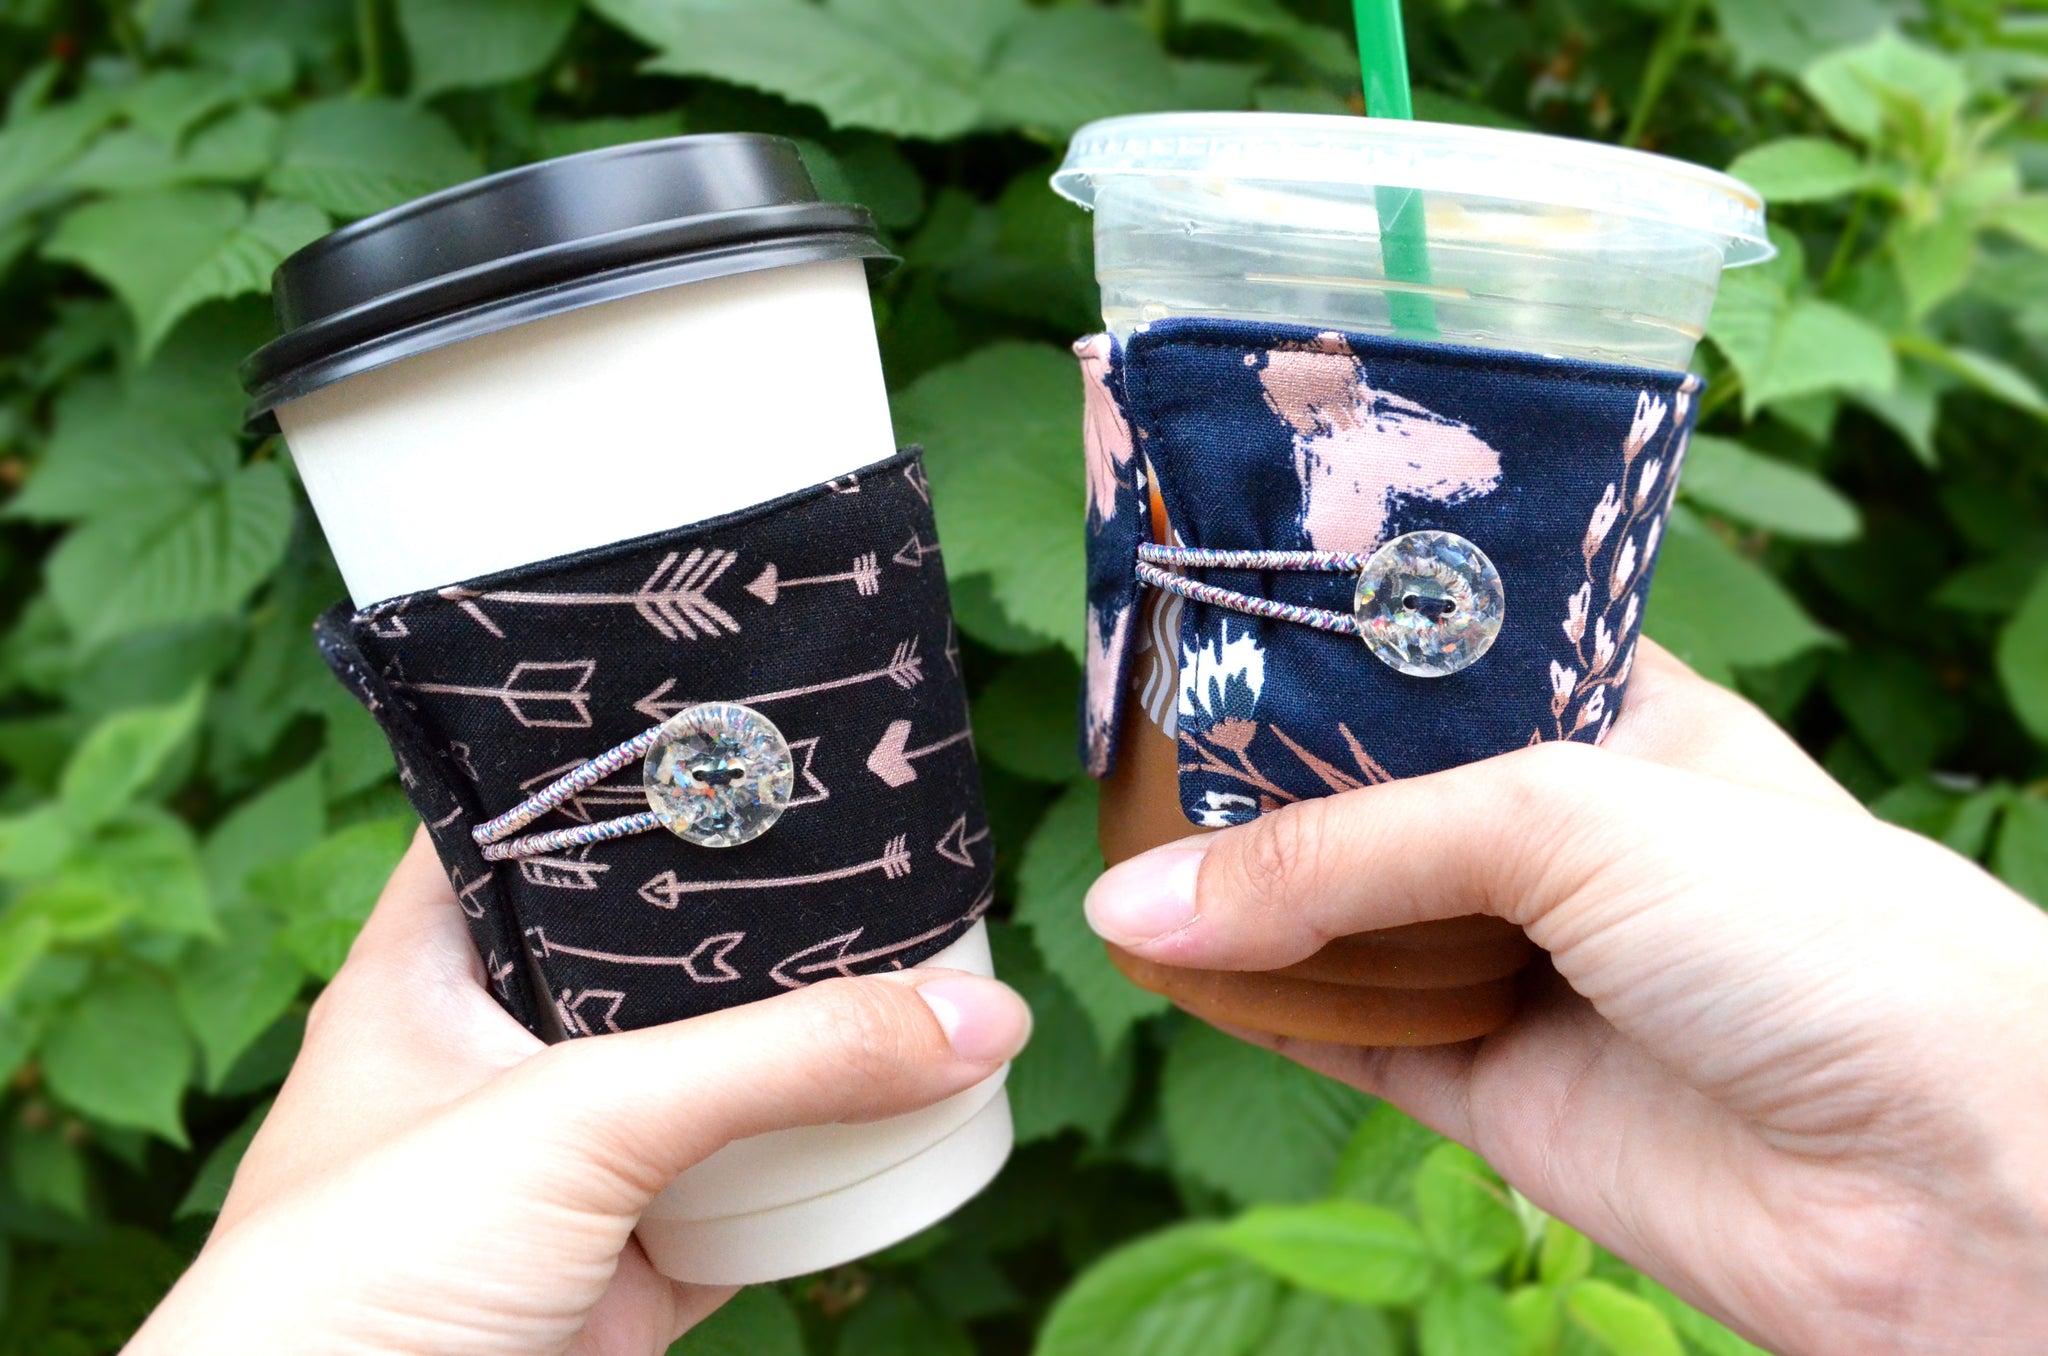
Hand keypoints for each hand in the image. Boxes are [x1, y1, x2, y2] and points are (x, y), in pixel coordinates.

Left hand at [127, 833, 1029, 1355]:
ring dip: (804, 1042)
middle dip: (758, 912)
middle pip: (652, 950)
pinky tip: (898, 1112)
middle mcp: (500, 1053)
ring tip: (918, 952)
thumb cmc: (364, 1273)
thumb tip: (979, 1016)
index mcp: (430, 969)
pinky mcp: (631, 1267)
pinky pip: (752, 1196)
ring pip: (714, 1076)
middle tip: (872, 833)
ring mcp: (571, 1166)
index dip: (622, 765)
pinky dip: (821, 1168)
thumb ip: (781, 1061)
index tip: (741, 718)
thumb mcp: (580, 1120)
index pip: (526, 821)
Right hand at [1083, 640, 2047, 1355]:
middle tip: (1129, 731)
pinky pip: (1348, 1038)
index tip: (1205, 608)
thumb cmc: (1818, 934)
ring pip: (1347, 919)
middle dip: (1260, 775)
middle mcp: (1567, 836)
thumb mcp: (1568, 822)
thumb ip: (1343, 852)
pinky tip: (1165, 966)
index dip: (1328, 637)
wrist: (1947, 1181)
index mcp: (1618, 717)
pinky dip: (1258, 1008)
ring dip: (1240, 900)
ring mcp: (1529, 965)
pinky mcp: (1498, 1089)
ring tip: (1112, 852)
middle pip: (1374, 793)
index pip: (1441, 656)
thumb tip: (1137, 906)